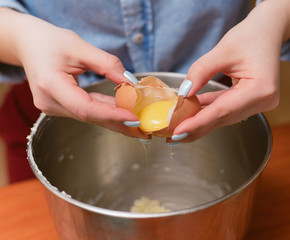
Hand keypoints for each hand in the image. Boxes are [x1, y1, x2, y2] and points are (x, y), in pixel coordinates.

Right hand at [3, 9, 147, 138]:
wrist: (29, 45)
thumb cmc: (50, 42)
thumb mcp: (80, 46)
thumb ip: (106, 63)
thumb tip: (130, 81)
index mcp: (50, 85)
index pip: (85, 107)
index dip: (111, 115)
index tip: (134, 118)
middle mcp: (49, 102)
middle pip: (90, 117)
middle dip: (119, 124)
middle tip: (144, 131)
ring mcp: (53, 107)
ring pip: (90, 117)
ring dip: (115, 120)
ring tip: (140, 126)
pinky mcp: (59, 107)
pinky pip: (87, 112)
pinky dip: (106, 113)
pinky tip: (124, 115)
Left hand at [169, 0, 289, 142]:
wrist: (268, 31)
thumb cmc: (250, 36)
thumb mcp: (222, 50)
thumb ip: (201, 71)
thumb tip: (184, 93)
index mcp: (261, 89)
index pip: (223, 110)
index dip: (198, 122)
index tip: (178, 132)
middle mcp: (263, 101)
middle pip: (223, 118)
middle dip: (197, 127)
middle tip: (173, 136)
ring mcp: (260, 103)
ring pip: (224, 116)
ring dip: (201, 120)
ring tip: (178, 126)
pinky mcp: (253, 101)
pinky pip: (226, 108)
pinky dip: (209, 110)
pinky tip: (192, 113)